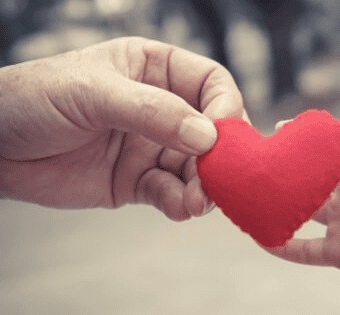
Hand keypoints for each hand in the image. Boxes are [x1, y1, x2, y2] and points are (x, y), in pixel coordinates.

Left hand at [0, 37, 245, 219]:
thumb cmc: (35, 98)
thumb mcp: (93, 93)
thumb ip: (152, 111)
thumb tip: (207, 137)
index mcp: (155, 70)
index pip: (211, 83)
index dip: (226, 106)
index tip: (224, 134)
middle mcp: (161, 107)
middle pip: (211, 131)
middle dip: (219, 157)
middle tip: (218, 180)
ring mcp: (151, 146)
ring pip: (195, 168)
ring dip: (203, 187)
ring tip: (197, 202)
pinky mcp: (138, 180)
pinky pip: (171, 192)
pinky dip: (179, 203)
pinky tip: (178, 208)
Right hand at [267, 91, 339, 298]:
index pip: (332, 145)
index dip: (310, 136)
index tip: (282, 126)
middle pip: (311, 177)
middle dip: (287, 168)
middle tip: (260, 158)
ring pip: (302, 211)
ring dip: (280, 205)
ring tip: (253, 194)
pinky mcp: (337, 251)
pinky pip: (303, 249)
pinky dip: (283, 245)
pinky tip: (261, 237)